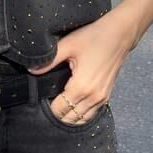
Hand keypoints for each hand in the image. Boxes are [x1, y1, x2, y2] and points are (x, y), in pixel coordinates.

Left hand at [28, 9, 135, 124]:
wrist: (121, 33)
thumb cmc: (95, 37)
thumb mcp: (68, 45)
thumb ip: (48, 61)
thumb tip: (31, 70)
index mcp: (81, 87)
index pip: (59, 110)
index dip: (48, 108)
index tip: (41, 98)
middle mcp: (93, 97)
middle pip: (70, 119)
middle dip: (58, 114)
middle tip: (47, 101)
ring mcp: (102, 98)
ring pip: (82, 120)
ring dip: (70, 116)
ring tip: (59, 104)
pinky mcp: (107, 95)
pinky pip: (91, 113)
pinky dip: (81, 113)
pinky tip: (73, 104)